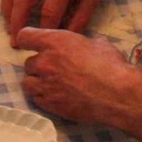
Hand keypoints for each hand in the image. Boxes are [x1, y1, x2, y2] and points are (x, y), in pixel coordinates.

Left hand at [17, 28, 141, 127]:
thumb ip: (80, 44)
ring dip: (37, 82)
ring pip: (28, 82)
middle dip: (39, 65)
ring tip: (51, 84)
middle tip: (54, 69)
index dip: (28, 40)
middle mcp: (45, 62)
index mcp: (54, 42)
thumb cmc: (111, 66)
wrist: (116, 94)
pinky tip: (56, 96)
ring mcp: (45, 85)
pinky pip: (36, 99)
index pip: (25, 36)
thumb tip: (83, 47)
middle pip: (28, 62)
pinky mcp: (50, 104)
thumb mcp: (96, 44)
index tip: (31, 43)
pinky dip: (43, 97)